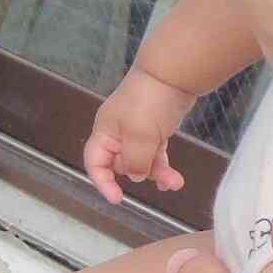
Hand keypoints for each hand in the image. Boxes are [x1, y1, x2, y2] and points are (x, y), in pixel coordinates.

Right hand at [84, 70, 193, 204]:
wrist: (174, 74)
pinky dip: (163, 167)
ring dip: (157, 174)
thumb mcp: (140, 134)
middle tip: (163, 183)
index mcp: (105, 133)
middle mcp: (117, 135)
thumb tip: (136, 177)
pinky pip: (155, 155)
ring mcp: (137, 132)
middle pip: (121, 166)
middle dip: (140, 177)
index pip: (95, 163)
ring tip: (176, 183)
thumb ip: (135, 160)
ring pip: (142, 162)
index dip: (103, 182)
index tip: (118, 198)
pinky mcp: (154, 130)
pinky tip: (174, 178)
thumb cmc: (149, 100)